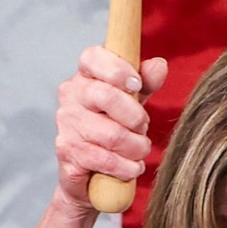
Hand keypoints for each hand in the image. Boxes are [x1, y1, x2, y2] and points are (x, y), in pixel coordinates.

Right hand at [54, 46, 167, 215]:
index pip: (92, 57)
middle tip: (143, 127)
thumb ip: (147, 80)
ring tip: (140, 149)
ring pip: (111, 134)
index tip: (137, 85)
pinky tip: (132, 166)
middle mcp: (70, 97)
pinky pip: (105, 160)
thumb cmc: (115, 123)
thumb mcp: (135, 98)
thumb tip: (159, 65)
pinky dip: (127, 166)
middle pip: (106, 96)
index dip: (117, 69)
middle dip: (136, 116)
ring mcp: (66, 126)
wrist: (92, 170)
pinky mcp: (67, 155)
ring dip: (136, 146)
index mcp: (86, 76)